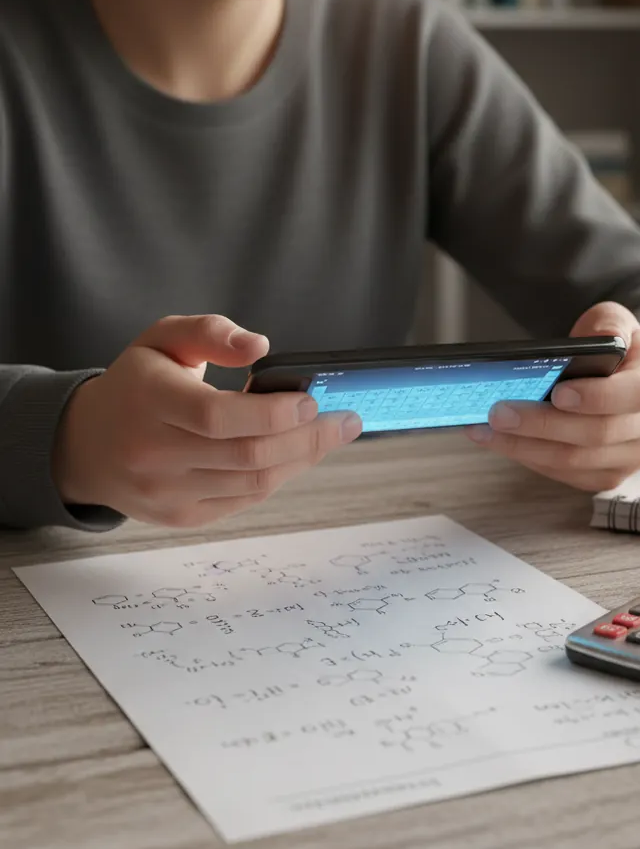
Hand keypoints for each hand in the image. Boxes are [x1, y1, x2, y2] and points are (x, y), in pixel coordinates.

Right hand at [52, 315, 361, 526]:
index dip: (273, 412)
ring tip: (331, 436)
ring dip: (303, 459)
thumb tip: (260, 346)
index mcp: (149, 401)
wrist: (86, 446)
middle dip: (308, 439)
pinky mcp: (182, 517)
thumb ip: (211, 332)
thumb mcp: (162, 339)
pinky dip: (280, 477)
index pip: (217, 416)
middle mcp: (154, 453)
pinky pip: (246, 500)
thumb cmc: (136, 385)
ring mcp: (167, 492)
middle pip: (247, 455)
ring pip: (254, 483)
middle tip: (345, 421)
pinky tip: (299, 455)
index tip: (311, 400)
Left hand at [466, 302, 639, 490]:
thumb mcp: (614, 321)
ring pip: (578, 461)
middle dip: (543, 425)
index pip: (635, 394)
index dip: (596, 398)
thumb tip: (594, 343)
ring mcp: (635, 455)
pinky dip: (530, 460)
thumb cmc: (616, 349)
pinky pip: (568, 475)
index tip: (556, 393)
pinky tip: (501, 443)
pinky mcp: (610, 475)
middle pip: (598, 433)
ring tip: (486, 430)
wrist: (628, 380)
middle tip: (497, 413)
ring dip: (526, 448)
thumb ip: (607, 325)